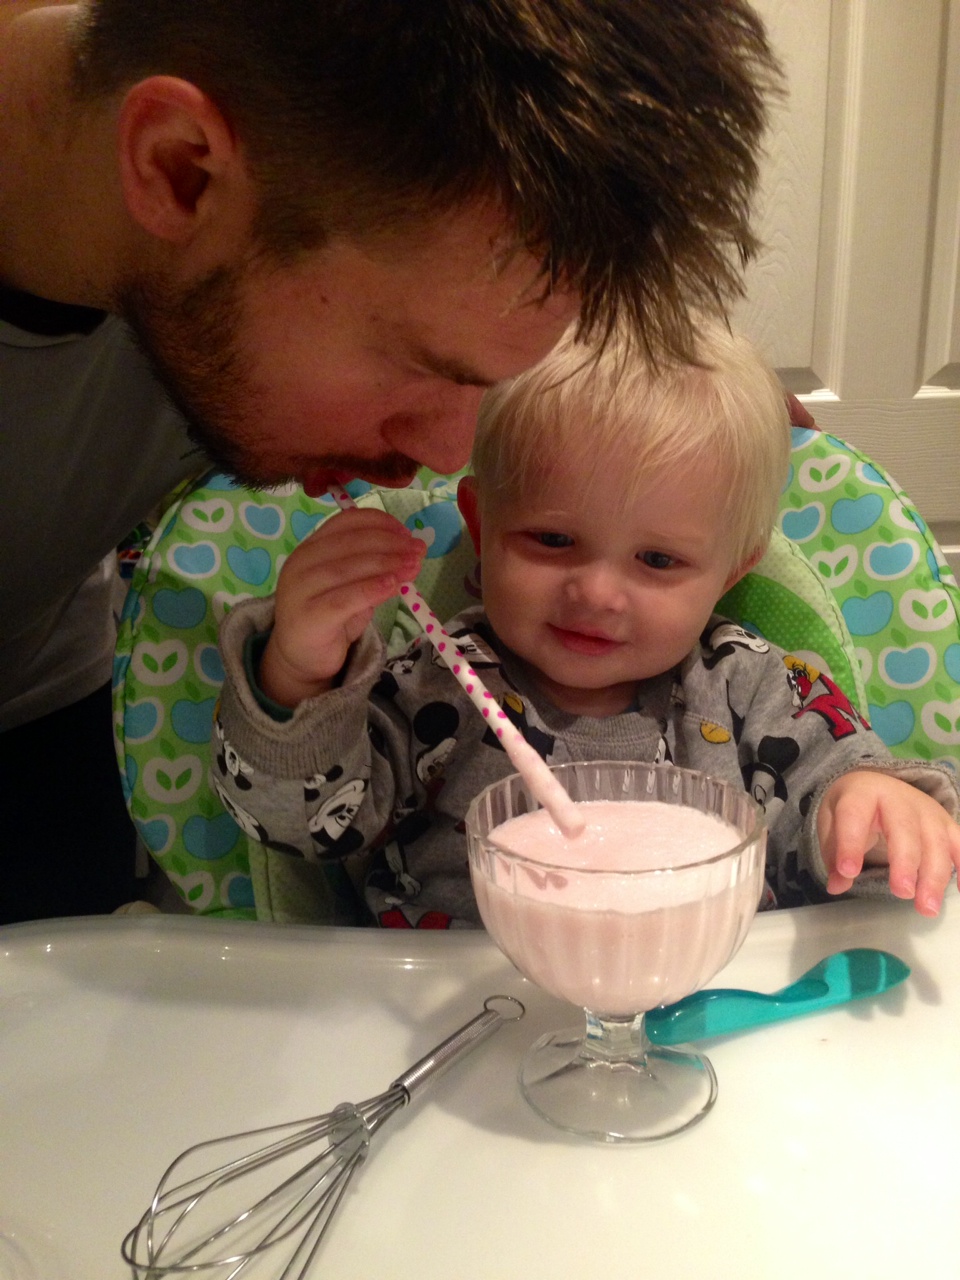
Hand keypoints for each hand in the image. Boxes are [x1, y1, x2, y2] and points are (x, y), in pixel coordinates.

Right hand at [260, 508, 425, 706]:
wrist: (300, 657)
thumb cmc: (330, 618)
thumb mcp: (354, 587)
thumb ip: (375, 571)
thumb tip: (411, 556)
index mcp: (312, 547)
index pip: (346, 522)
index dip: (379, 523)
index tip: (406, 533)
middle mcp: (301, 562)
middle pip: (349, 543)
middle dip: (389, 544)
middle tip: (418, 550)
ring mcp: (300, 589)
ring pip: (347, 569)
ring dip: (385, 564)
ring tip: (413, 567)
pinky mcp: (308, 616)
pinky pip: (343, 600)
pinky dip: (370, 590)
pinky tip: (392, 586)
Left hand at [818, 770, 959, 916]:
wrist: (876, 784)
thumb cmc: (853, 809)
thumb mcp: (831, 824)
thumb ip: (833, 854)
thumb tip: (836, 885)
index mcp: (863, 793)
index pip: (854, 815)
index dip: (850, 843)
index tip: (848, 872)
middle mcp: (898, 798)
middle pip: (904, 829)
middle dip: (905, 862)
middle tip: (902, 893)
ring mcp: (927, 811)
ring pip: (935, 841)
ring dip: (934, 876)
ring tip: (927, 908)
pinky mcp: (946, 824)